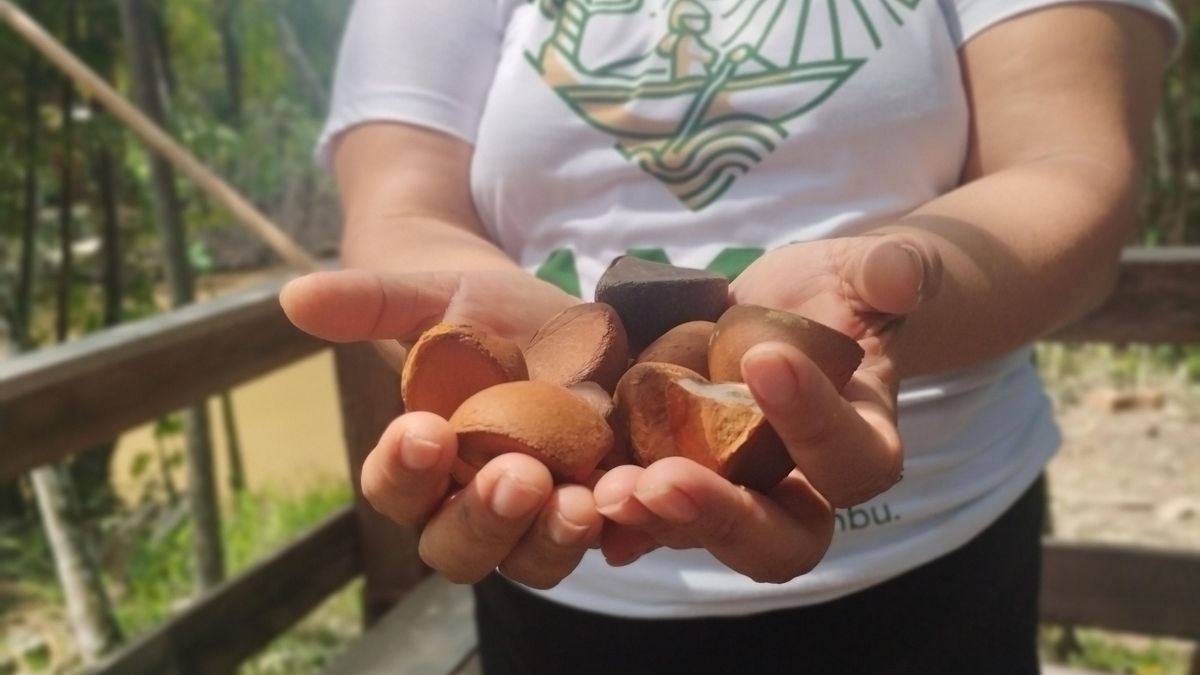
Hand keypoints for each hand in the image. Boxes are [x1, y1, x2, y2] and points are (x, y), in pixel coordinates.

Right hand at [281, 268, 602, 587]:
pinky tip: (638, 498)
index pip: (396, 489)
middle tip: (516, 476)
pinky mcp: (601, 499)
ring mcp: (539, 511)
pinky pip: (611, 534)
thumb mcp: (429, 294)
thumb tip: (295, 296)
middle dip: (485, 518)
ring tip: (581, 499)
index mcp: (420, 465)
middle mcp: (472, 503)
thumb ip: (370, 301)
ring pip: (535, 557)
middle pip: (461, 546)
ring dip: (554, 537)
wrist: (549, 306)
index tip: (424, 430)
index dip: (403, 470)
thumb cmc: (469, 305)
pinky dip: (625, 527)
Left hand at [594, 234, 941, 581]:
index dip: (815, 423)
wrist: (786, 307)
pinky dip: (619, 519)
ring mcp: (736, 495)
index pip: (853, 460)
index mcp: (862, 443)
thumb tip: (899, 276)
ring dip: (654, 521)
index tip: (764, 361)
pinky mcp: (682, 481)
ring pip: (703, 535)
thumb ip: (889, 273)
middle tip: (666, 482)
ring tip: (609, 492)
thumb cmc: (840, 292)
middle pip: (780, 540)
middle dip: (723, 517)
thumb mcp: (868, 272)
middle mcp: (802, 490)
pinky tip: (582, 501)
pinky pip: (652, 516)